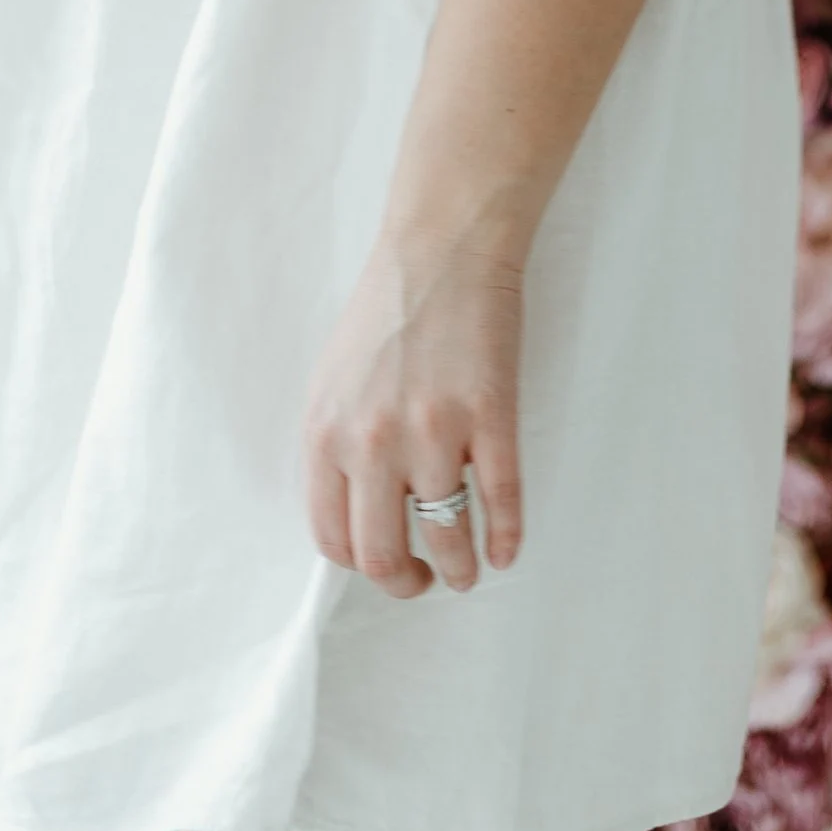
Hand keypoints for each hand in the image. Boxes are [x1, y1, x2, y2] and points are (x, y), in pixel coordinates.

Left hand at [301, 231, 525, 600]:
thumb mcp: (333, 379)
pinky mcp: (490, 416)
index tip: (383, 562)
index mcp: (327, 432)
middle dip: (406, 583)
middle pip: (383, 554)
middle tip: (424, 581)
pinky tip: (504, 551)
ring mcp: (435, 430)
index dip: (361, 564)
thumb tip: (352, 515)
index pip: (332, 537)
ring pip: (447, 535)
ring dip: (459, 568)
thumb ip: (336, 446)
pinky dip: (504, 539)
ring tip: (465, 571)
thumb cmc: (387, 309)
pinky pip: (499, 500)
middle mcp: (373, 441)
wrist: (443, 248)